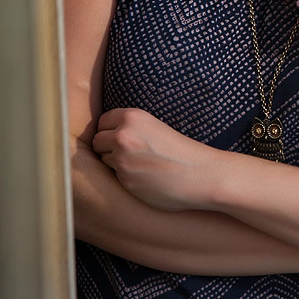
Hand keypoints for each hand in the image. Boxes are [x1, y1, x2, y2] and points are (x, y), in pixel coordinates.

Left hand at [93, 107, 217, 210]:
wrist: (201, 173)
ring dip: (115, 163)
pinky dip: (124, 178)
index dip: (111, 130)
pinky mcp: (124, 180)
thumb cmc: (183, 151)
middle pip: (97, 141)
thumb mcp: (156, 127)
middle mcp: (123, 136)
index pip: (102, 121)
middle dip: (108, 147)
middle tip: (130, 153)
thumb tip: (105, 135)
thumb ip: (131, 128)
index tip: (124, 137)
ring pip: (103, 159)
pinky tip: (143, 178)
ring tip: (139, 165)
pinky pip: (114, 177)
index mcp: (133, 117)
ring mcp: (122, 159)